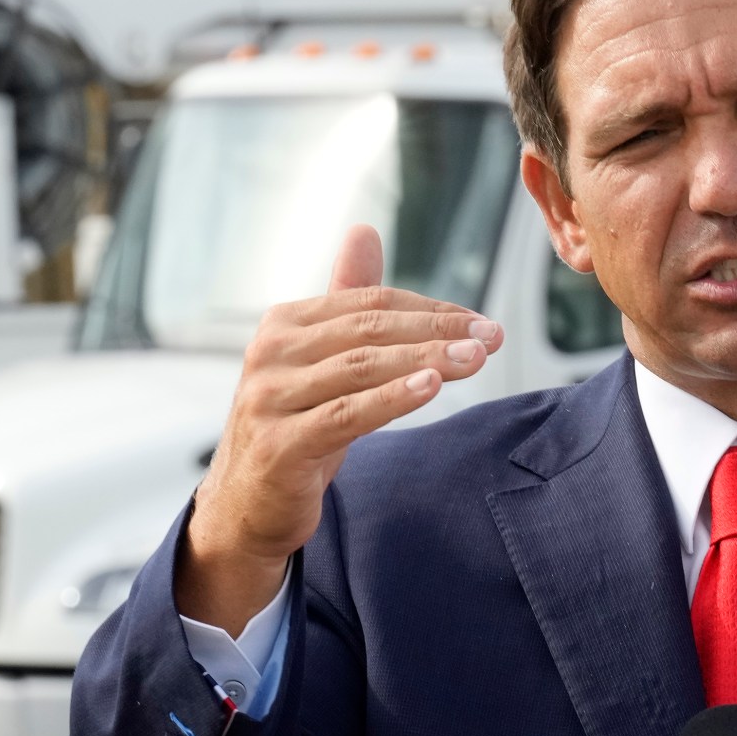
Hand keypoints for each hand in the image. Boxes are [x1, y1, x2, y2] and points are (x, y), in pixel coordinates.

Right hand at [177, 225, 502, 634]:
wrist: (245, 505)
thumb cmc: (295, 427)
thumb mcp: (322, 363)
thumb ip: (347, 301)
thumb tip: (365, 230)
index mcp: (284, 324)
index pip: (370, 304)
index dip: (432, 310)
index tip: (482, 323)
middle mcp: (270, 353)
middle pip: (370, 330)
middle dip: (437, 332)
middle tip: (491, 337)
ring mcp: (270, 398)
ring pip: (361, 368)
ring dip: (426, 361)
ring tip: (475, 360)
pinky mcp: (280, 444)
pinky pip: (345, 415)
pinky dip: (391, 398)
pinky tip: (431, 387)